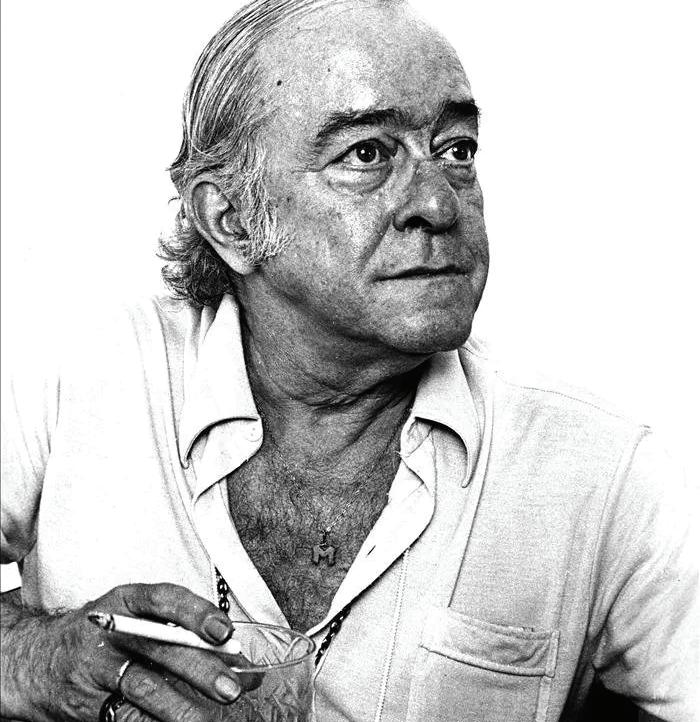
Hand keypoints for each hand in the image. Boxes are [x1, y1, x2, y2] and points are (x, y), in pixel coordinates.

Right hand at [1, 583, 259, 721]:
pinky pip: (125, 716)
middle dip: (199, 669)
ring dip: (179, 706)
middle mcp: (112, 629)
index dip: (195, 613)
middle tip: (231, 686)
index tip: (224, 631)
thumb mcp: (136, 617)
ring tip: (206, 720)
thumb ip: (183, 630)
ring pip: (144, 687)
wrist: (38, 660)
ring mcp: (97, 667)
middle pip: (161, 647)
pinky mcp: (87, 702)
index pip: (165, 600)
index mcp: (127, 599)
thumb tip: (238, 657)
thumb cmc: (106, 635)